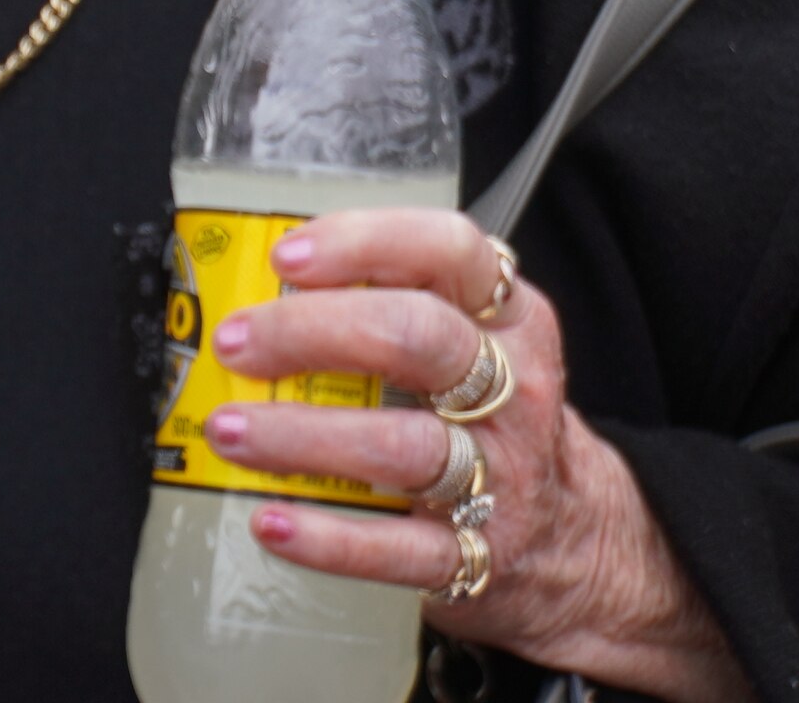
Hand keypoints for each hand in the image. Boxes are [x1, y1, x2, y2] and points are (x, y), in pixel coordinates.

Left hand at [209, 207, 753, 702]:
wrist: (569, 539)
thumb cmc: (487, 418)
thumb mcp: (471, 343)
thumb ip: (388, 303)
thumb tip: (256, 290)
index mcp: (507, 320)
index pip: (449, 250)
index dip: (363, 244)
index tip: (285, 257)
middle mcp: (512, 389)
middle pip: (416, 337)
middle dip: (310, 332)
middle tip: (235, 345)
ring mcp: (500, 475)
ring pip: (403, 444)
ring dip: (302, 435)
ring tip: (229, 431)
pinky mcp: (479, 555)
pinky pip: (399, 546)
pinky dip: (328, 537)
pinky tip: (272, 520)